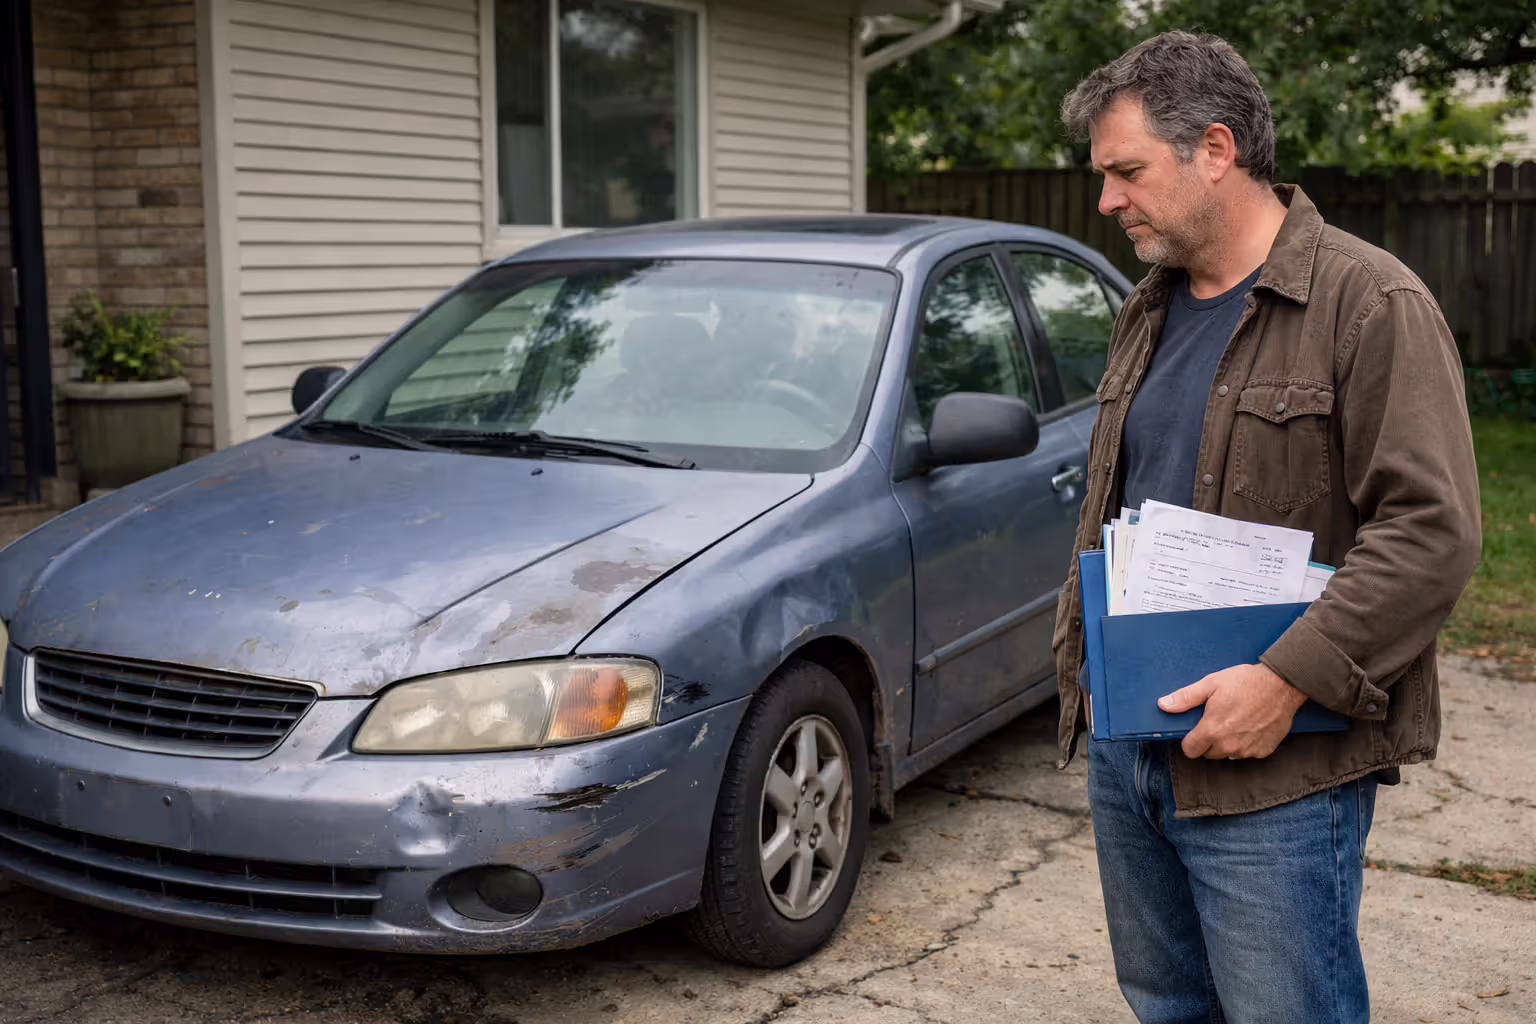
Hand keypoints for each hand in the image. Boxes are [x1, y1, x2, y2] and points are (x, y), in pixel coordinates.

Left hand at [1159, 663, 1308, 760]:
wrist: (1281, 685)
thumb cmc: (1245, 682)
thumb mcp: (1210, 684)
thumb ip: (1185, 698)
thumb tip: (1163, 705)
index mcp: (1211, 731)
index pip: (1190, 750)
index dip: (1190, 740)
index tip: (1195, 730)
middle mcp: (1228, 745)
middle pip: (1208, 754)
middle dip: (1208, 741)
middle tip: (1217, 720)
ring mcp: (1247, 750)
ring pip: (1228, 754)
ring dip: (1227, 743)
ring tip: (1235, 721)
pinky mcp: (1263, 751)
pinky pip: (1247, 753)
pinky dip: (1246, 743)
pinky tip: (1250, 725)